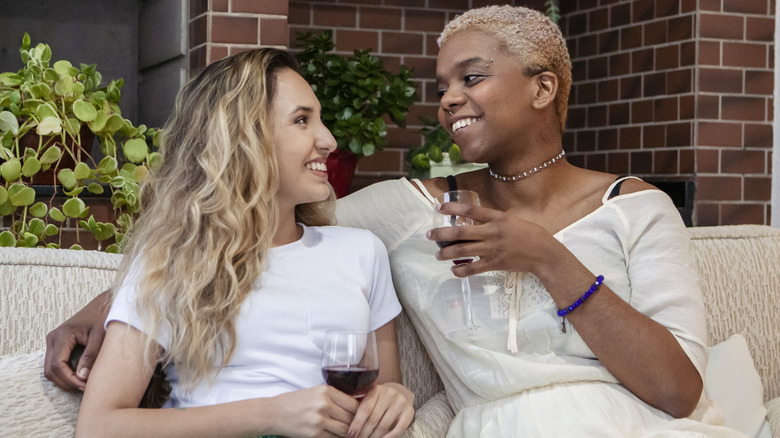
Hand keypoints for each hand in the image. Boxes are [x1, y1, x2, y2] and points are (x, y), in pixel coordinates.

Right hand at [44, 290, 110, 391]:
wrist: (105, 304)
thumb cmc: (105, 318)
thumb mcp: (101, 337)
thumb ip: (91, 356)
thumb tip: (82, 377)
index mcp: (62, 335)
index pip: (58, 366)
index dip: (70, 380)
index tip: (86, 387)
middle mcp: (53, 338)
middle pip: (50, 371)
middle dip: (67, 383)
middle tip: (87, 389)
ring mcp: (53, 341)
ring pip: (50, 370)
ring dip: (65, 380)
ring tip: (85, 384)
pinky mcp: (58, 344)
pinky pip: (55, 364)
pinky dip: (65, 374)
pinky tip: (81, 377)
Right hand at [271, 385, 359, 437]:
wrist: (273, 413)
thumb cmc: (295, 402)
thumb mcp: (315, 393)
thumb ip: (334, 398)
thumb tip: (355, 408)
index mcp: (326, 391)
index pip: (354, 404)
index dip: (359, 412)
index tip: (360, 417)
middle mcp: (324, 404)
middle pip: (351, 417)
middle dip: (355, 424)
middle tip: (356, 428)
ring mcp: (319, 420)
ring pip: (345, 430)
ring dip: (348, 433)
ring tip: (349, 434)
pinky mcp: (314, 434)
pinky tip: (335, 436)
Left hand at [349, 383, 413, 437]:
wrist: (401, 393)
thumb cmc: (380, 400)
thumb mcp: (370, 398)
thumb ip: (359, 407)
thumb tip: (346, 424)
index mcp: (376, 390)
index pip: (364, 409)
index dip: (356, 424)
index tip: (350, 435)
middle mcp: (389, 394)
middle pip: (373, 419)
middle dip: (364, 433)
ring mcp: (400, 402)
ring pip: (384, 425)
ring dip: (374, 437)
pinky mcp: (409, 411)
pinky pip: (399, 428)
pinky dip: (389, 437)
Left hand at [427, 202, 558, 277]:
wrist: (543, 252)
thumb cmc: (528, 233)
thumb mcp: (510, 219)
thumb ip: (492, 219)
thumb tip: (473, 218)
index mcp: (497, 218)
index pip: (471, 210)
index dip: (453, 208)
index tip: (439, 208)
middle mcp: (492, 232)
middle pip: (460, 232)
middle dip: (441, 234)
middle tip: (429, 235)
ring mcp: (492, 249)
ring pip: (463, 251)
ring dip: (446, 253)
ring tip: (438, 254)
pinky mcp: (494, 263)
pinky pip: (473, 268)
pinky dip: (461, 270)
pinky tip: (454, 270)